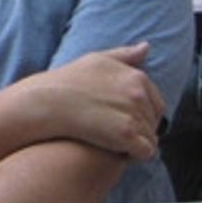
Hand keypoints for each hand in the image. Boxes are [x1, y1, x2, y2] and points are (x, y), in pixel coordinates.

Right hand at [25, 43, 164, 160]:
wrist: (46, 103)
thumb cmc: (67, 82)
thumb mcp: (96, 59)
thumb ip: (124, 55)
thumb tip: (147, 47)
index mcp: (136, 77)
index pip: (155, 103)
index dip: (140, 114)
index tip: (120, 118)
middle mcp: (138, 94)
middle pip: (154, 121)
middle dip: (140, 129)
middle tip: (114, 131)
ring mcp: (133, 114)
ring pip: (150, 138)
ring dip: (136, 143)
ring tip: (111, 141)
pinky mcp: (125, 134)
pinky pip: (145, 152)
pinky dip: (134, 155)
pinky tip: (117, 152)